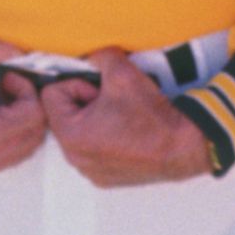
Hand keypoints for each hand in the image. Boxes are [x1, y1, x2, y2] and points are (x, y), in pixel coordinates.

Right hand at [0, 37, 47, 178]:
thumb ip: (7, 49)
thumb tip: (29, 55)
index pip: (35, 114)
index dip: (27, 90)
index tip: (8, 78)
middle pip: (37, 133)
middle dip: (30, 106)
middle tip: (10, 89)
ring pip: (30, 146)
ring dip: (26, 122)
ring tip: (5, 104)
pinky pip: (16, 155)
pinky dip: (16, 136)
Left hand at [42, 50, 213, 187]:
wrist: (183, 146)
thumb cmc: (152, 116)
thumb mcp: (122, 72)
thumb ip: (98, 56)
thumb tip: (91, 56)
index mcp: (71, 134)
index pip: (51, 95)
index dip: (77, 84)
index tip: (100, 90)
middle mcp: (75, 158)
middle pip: (63, 115)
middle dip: (83, 102)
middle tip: (111, 101)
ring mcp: (90, 171)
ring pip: (78, 133)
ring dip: (93, 120)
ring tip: (121, 116)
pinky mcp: (105, 178)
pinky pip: (92, 151)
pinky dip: (103, 139)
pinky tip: (127, 132)